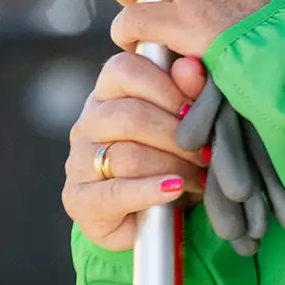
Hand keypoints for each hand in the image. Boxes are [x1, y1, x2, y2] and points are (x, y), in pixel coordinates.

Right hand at [63, 51, 209, 250]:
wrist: (157, 219)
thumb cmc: (178, 160)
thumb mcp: (191, 126)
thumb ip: (191, 91)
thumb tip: (190, 65)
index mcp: (111, 93)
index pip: (123, 69)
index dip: (165, 86)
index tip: (195, 109)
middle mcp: (89, 122)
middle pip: (128, 115)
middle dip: (175, 134)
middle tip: (206, 151)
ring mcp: (78, 161)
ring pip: (126, 155)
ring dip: (172, 167)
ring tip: (200, 177)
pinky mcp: (78, 200)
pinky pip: (116, 192)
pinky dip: (150, 191)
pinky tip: (174, 189)